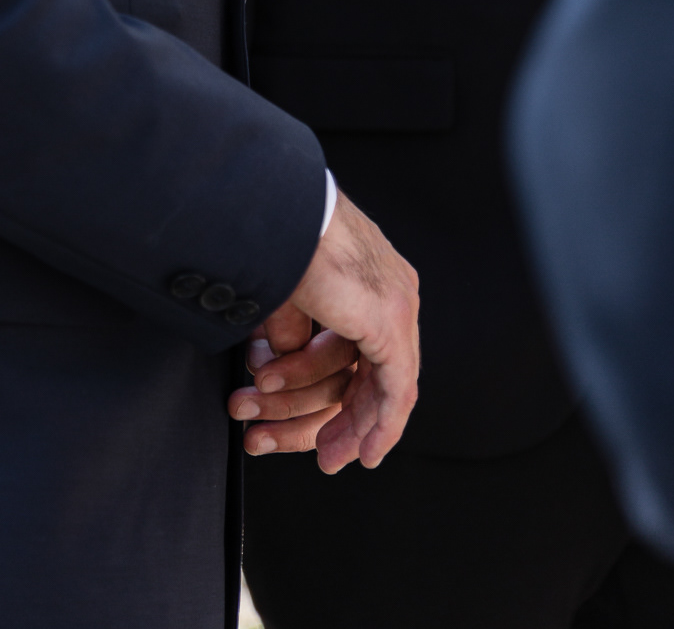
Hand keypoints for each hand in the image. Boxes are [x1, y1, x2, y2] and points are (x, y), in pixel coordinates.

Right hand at [227, 189, 418, 472]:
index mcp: (372, 276)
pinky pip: (395, 390)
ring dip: (354, 427)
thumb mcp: (287, 296)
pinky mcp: (390, 323)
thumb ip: (294, 330)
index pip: (367, 349)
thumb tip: (281, 364)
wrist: (279, 215)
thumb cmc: (276, 239)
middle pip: (377, 372)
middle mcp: (394, 290)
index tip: (321, 421)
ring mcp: (397, 306)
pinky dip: (380, 426)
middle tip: (326, 453)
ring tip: (328, 457)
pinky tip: (364, 453)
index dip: (344, 389)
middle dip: (348, 418)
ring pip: (385, 387)